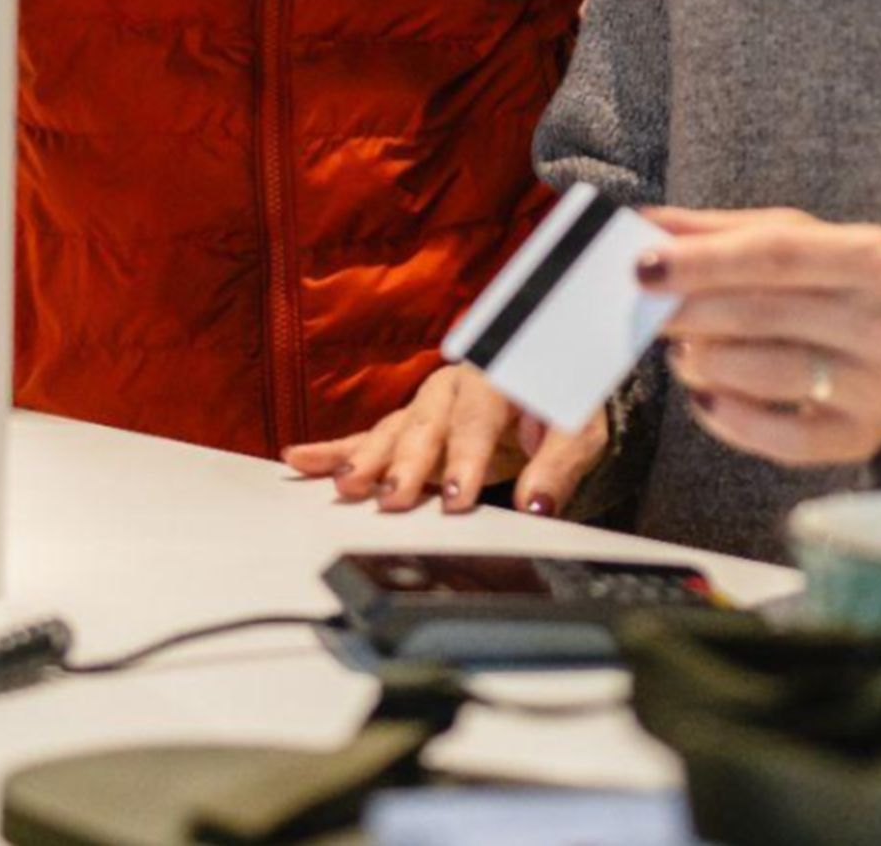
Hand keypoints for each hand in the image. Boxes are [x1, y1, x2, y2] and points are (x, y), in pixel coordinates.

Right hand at [281, 367, 617, 518]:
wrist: (551, 386)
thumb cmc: (563, 408)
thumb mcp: (578, 431)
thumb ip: (558, 464)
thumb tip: (537, 502)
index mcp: (495, 377)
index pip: (476, 420)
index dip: (465, 457)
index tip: (456, 496)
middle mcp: (452, 386)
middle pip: (424, 425)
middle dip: (405, 464)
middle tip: (392, 498)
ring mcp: (427, 406)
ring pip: (391, 432)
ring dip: (366, 460)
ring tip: (345, 486)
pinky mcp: (410, 428)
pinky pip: (369, 437)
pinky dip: (336, 449)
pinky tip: (302, 458)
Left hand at [640, 206, 880, 469]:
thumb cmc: (847, 285)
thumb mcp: (804, 239)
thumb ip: (724, 231)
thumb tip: (646, 225)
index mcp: (872, 259)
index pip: (775, 255)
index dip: (703, 261)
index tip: (642, 266)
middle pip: (763, 315)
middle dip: (689, 312)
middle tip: (644, 309)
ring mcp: (876, 386)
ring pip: (766, 375)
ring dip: (703, 362)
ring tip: (680, 349)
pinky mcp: (860, 438)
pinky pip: (780, 439)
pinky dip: (728, 417)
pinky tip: (703, 395)